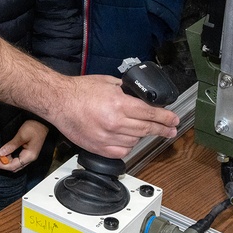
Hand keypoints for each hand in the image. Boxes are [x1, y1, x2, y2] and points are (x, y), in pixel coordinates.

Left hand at [0, 120, 49, 171]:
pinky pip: (17, 158)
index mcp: (29, 156)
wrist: (42, 122)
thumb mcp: (21, 135)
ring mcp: (29, 155)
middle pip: (14, 167)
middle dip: (3, 164)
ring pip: (15, 163)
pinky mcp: (28, 151)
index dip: (2, 165)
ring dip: (6, 160)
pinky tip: (5, 152)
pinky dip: (10, 157)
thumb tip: (1, 154)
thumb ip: (11, 146)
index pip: (13, 166)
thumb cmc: (34, 127)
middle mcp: (30, 158)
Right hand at [53, 75, 178, 157]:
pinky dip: (128, 144)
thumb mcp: (108, 82)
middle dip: (161, 128)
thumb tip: (140, 98)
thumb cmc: (79, 90)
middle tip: (170, 129)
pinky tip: (128, 137)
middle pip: (146, 128)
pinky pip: (123, 150)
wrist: (59, 102)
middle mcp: (115, 123)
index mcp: (118, 104)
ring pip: (135, 140)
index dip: (165, 117)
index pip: (150, 113)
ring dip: (142, 134)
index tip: (174, 120)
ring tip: (144, 129)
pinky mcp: (99, 148)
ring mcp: (107, 138)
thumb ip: (126, 91)